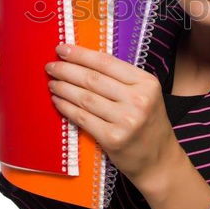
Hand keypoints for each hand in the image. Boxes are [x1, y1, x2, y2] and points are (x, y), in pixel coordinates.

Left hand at [45, 43, 178, 187]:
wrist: (159, 160)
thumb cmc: (148, 123)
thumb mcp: (145, 95)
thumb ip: (122, 79)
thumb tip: (84, 61)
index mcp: (146, 82)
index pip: (107, 62)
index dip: (81, 54)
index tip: (63, 48)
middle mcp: (138, 99)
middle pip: (93, 79)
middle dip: (67, 70)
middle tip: (50, 66)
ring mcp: (126, 120)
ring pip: (85, 98)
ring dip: (63, 88)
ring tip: (52, 83)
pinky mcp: (113, 138)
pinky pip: (83, 118)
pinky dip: (67, 108)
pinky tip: (58, 101)